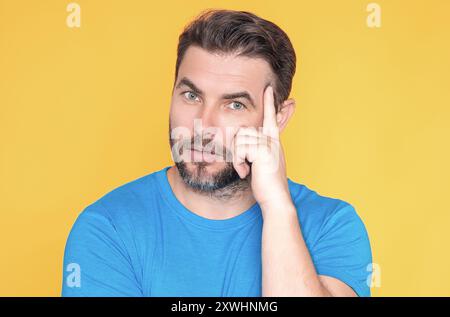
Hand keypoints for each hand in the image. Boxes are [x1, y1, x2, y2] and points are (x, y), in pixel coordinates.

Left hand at [231, 86, 290, 208]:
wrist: (276, 201)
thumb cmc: (266, 186)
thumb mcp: (260, 165)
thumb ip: (254, 153)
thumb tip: (241, 145)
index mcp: (273, 142)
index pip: (271, 118)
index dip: (269, 103)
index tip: (268, 89)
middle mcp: (273, 141)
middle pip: (244, 130)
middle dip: (236, 148)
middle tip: (242, 165)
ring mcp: (270, 145)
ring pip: (240, 138)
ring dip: (237, 156)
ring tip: (245, 169)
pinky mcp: (264, 152)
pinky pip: (240, 148)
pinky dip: (238, 161)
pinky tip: (246, 172)